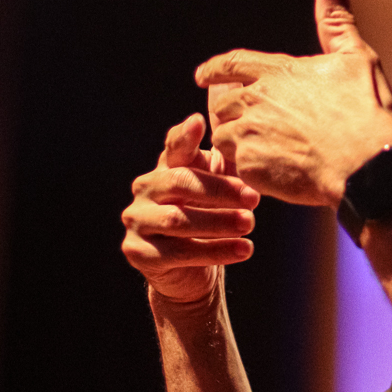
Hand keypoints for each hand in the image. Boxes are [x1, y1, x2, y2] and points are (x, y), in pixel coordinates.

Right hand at [121, 113, 260, 302]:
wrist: (194, 270)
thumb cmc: (212, 216)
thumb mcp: (223, 185)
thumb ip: (229, 158)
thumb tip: (241, 123)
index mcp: (166, 167)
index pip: (175, 147)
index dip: (185, 135)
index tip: (200, 122)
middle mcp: (145, 189)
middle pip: (180, 183)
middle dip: (220, 191)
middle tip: (254, 198)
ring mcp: (137, 220)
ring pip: (178, 220)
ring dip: (219, 223)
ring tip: (250, 225)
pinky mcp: (138, 252)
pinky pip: (179, 252)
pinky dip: (215, 251)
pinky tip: (244, 249)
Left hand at [196, 0, 391, 206]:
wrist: (367, 166)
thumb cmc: (366, 112)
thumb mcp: (357, 58)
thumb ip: (336, 21)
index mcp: (279, 70)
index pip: (232, 64)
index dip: (214, 69)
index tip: (202, 75)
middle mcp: (256, 97)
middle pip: (222, 104)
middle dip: (229, 114)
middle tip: (241, 127)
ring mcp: (249, 132)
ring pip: (223, 135)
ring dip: (235, 143)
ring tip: (258, 154)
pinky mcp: (247, 165)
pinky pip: (231, 167)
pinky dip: (243, 170)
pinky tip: (264, 176)